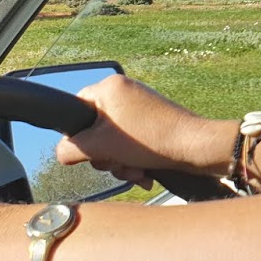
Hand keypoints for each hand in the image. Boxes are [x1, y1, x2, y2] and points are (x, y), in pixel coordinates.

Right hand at [54, 74, 207, 187]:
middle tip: (117, 161)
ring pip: (115, 143)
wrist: (197, 148)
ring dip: (121, 163)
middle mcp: (126, 93)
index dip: (78, 135)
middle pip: (95, 130)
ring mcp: (142, 108)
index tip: (89, 151)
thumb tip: (63, 153)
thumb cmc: (152, 140)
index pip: (76, 108)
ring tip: (136, 170)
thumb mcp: (100, 146)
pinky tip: (146, 173)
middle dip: (106, 155)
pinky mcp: (155, 124)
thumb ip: (71, 149)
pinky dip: (135, 162)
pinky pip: (133, 145)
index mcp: (110, 87)